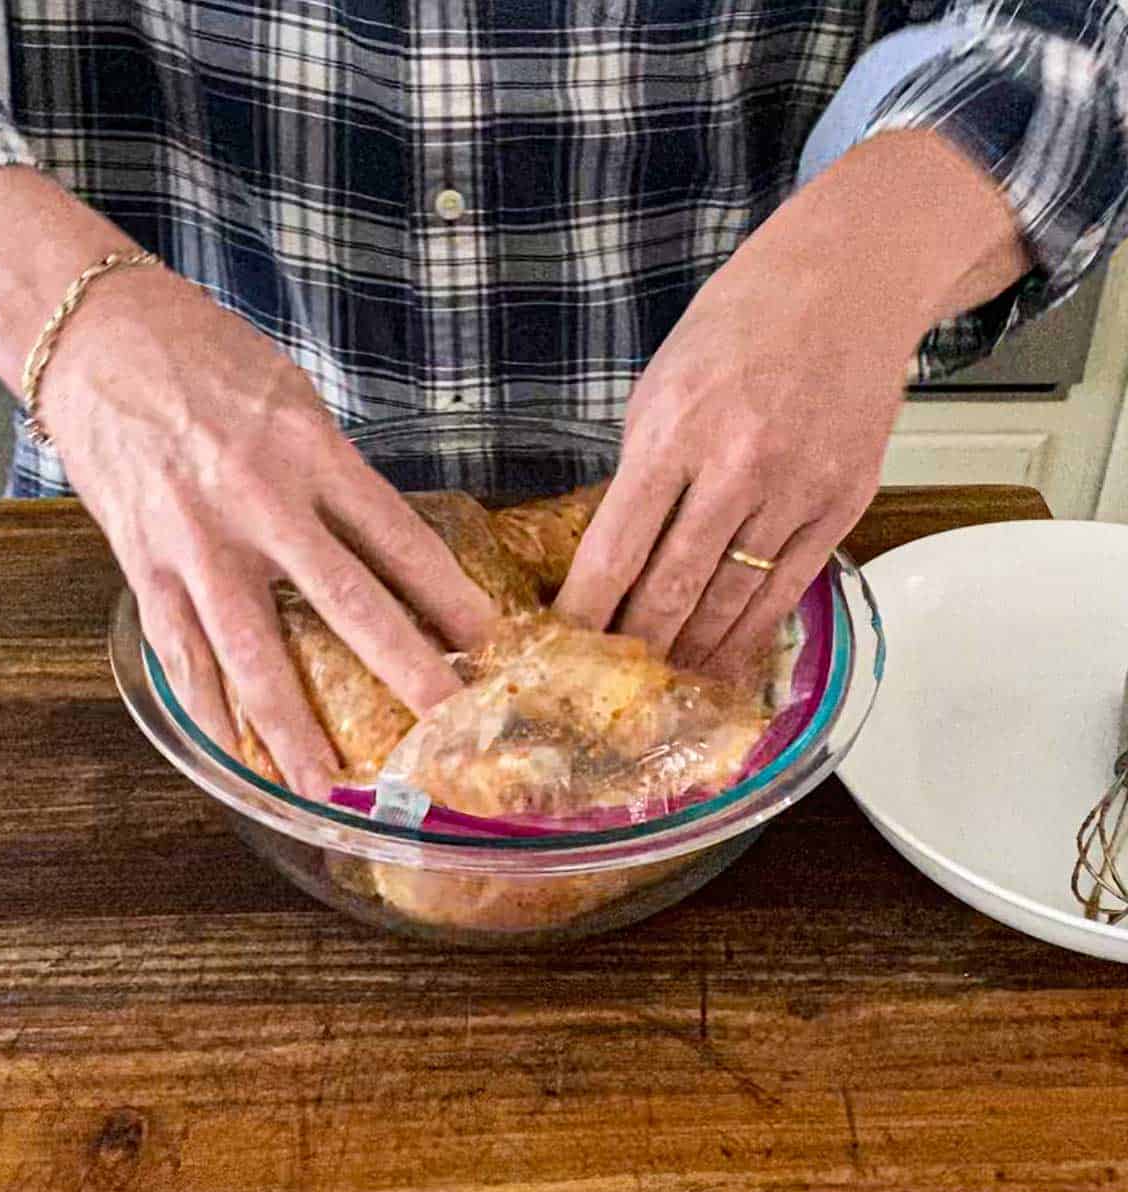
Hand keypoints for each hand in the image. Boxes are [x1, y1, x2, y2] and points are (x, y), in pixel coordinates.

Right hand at [39, 268, 495, 797]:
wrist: (92, 333)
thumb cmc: (205, 355)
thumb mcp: (296, 400)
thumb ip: (338, 476)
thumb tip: (385, 550)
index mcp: (310, 452)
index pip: (400, 540)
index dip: (452, 598)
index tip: (491, 643)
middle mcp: (258, 503)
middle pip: (346, 604)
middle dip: (403, 672)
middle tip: (447, 727)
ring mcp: (195, 542)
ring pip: (253, 655)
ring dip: (295, 730)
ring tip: (329, 787)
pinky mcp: (142, 566)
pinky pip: (181, 655)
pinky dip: (211, 711)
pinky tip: (238, 755)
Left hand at [557, 131, 1029, 674]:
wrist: (847, 284)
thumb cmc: (739, 325)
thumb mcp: (660, 384)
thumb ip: (641, 469)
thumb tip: (621, 549)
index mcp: (673, 431)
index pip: (615, 549)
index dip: (586, 610)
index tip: (563, 647)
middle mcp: (736, 467)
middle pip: (672, 587)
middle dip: (635, 645)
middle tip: (609, 686)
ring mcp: (796, 489)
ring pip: (732, 600)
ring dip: (692, 652)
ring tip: (663, 689)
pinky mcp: (843, 503)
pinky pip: (788, 588)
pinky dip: (752, 633)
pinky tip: (727, 662)